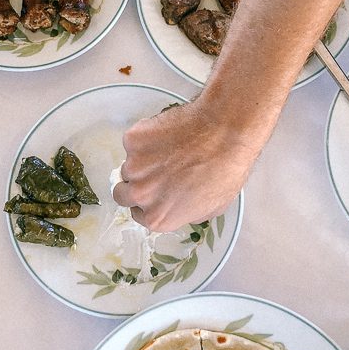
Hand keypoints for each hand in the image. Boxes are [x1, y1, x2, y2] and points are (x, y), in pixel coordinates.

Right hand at [112, 99, 259, 231]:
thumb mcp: (213, 207)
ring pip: (128, 165)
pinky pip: (133, 141)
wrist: (226, 132)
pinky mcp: (133, 140)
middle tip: (156, 171)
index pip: (138, 214)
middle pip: (122, 193)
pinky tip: (169, 133)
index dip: (147, 202)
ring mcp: (134, 166)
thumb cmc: (226, 169)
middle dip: (135, 184)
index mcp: (158, 218)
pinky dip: (146, 137)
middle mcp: (141, 196)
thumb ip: (187, 213)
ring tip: (170, 149)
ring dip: (142, 159)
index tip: (156, 191)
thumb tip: (180, 208)